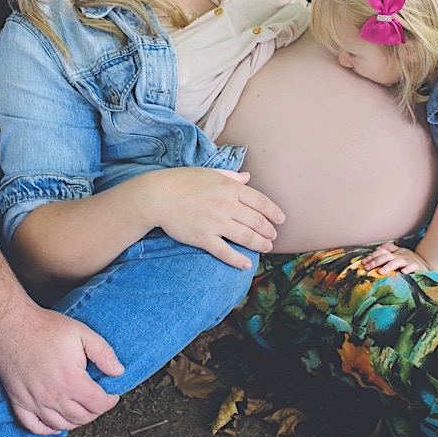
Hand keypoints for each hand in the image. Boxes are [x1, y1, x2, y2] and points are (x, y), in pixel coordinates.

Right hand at [0, 305, 123, 434]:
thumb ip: (103, 353)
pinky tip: (56, 424)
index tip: (112, 396)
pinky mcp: (18, 401)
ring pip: (60, 425)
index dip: (110, 402)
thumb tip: (118, 371)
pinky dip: (47, 430)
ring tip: (81, 410)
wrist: (13, 325)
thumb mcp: (82, 333)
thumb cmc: (45, 328)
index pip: (98, 405)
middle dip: (95, 412)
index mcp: (71, 380)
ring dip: (75, 422)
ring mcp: (34, 401)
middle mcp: (53, 396)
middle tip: (97, 402)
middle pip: (82, 418)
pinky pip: (34, 426)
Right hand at [149, 167, 284, 269]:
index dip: (274, 212)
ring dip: (260, 244)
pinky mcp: (203, 238)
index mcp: (229, 187)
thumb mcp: (209, 172)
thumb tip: (248, 177)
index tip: (281, 220)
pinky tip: (246, 264)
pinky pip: (226, 252)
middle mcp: (226, 205)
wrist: (156, 196)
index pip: (261, 201)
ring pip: (246, 237)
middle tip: (273, 237)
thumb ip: (231, 176)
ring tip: (266, 247)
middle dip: (269, 231)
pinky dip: (238, 260)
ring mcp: (215, 222)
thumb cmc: (181, 181)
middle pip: (257, 221)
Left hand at [362, 242, 430, 274]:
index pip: (381, 252)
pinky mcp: (417, 267)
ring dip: (388, 266)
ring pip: (397, 262)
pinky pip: (412, 267)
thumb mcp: (398, 252)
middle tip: (367, 268)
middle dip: (376, 261)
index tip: (363, 263)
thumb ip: (389, 249)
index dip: (371, 257)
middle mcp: (400, 256)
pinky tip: (403, 272)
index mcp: (394, 253)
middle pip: (386, 256)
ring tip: (380, 271)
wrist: (427, 262)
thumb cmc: (409, 259)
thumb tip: (377, 248)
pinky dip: (408, 269)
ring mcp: (408, 261)